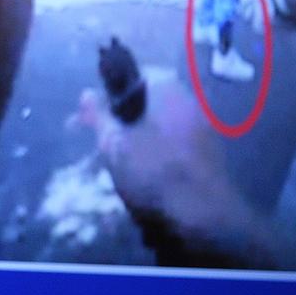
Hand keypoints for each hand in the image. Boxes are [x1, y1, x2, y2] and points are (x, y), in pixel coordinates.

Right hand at [72, 79, 291, 267]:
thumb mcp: (113, 144)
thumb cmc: (153, 173)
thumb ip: (98, 116)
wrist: (203, 220)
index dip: (112, 90)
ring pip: (161, 125)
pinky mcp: (209, 157)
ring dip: (141, 138)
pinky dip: (158, 154)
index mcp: (169, 91)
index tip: (95, 112)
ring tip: (121, 164)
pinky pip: (175, 145)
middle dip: (125, 117)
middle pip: (150, 102)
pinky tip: (145, 177)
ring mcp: (205, 131)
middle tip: (104, 140)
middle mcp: (191, 104)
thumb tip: (86, 93)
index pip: (137, 74)